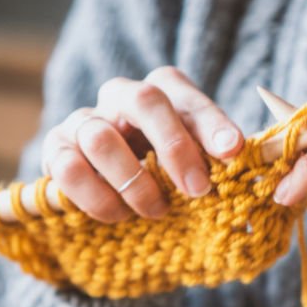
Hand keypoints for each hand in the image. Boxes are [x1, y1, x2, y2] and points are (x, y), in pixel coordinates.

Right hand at [42, 67, 242, 221]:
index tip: (233, 151)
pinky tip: (119, 215)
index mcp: (162, 91)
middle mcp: (121, 97)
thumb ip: (220, 161)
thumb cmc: (167, 174)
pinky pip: (68, 169)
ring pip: (101, 137)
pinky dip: (98, 197)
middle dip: (175, 148)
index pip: (185, 95)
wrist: (113, 195)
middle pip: (144, 100)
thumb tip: (250, 168)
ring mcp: (83, 121)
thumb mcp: (198, 163)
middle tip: (198, 190)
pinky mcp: (55, 151)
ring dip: (134, 182)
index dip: (211, 121)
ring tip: (156, 211)